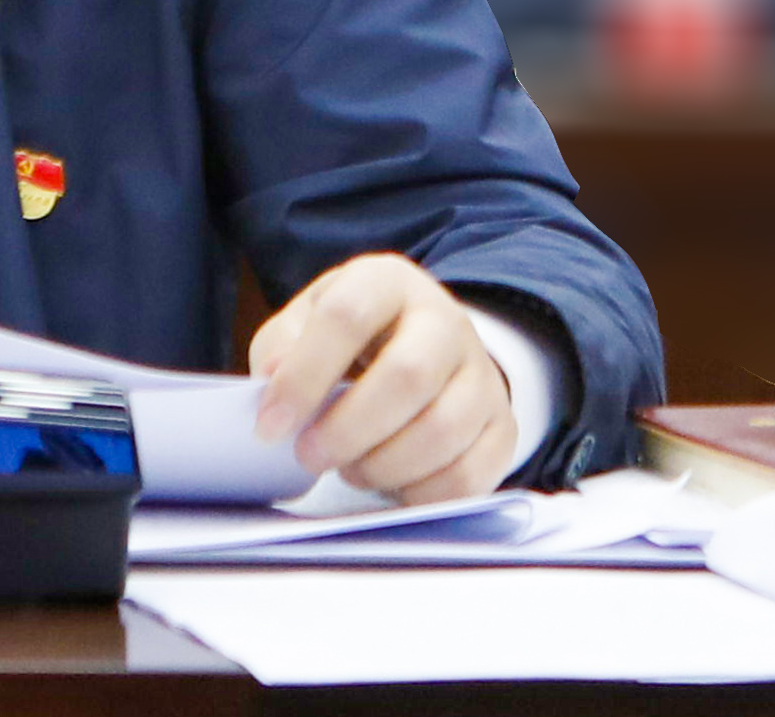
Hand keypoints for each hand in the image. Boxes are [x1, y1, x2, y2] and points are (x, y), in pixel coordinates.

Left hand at [248, 253, 514, 503]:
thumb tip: (273, 378)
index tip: (271, 426)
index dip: (303, 376)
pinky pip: (468, 475)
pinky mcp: (503, 426)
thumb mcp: (303, 325)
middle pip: (407, 377)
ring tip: (349, 467)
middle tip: (310, 455)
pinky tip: (389, 483)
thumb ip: (281, 348)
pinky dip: (419, 493)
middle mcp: (446, 320)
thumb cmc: (348, 341)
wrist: (421, 350)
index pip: (346, 317)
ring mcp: (482, 374)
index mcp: (387, 282)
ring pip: (442, 431)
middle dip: (347, 429)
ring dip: (382, 466)